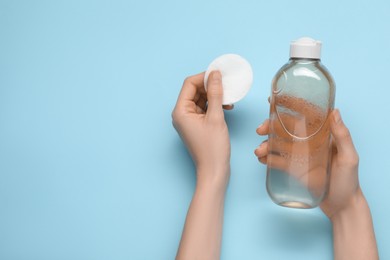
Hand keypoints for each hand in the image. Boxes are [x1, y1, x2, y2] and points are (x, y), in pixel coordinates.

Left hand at [172, 71, 231, 185]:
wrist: (214, 171)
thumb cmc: (213, 148)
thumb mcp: (216, 117)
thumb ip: (216, 94)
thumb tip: (215, 75)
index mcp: (180, 111)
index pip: (189, 84)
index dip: (204, 77)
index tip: (220, 74)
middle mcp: (181, 114)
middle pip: (194, 90)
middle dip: (210, 86)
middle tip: (227, 84)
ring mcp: (188, 120)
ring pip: (201, 99)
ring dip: (214, 95)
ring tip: (229, 98)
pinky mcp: (196, 125)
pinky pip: (204, 108)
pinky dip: (215, 105)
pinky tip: (227, 107)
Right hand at [255, 109, 360, 218]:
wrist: (342, 206)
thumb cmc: (349, 181)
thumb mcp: (349, 157)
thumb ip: (342, 136)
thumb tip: (335, 111)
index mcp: (322, 135)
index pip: (304, 115)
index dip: (290, 105)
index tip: (274, 100)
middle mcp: (308, 142)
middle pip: (285, 128)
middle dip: (270, 126)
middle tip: (261, 130)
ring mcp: (299, 156)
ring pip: (278, 144)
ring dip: (265, 144)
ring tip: (259, 151)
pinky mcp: (293, 169)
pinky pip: (277, 160)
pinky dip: (267, 158)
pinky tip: (262, 159)